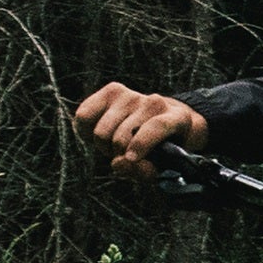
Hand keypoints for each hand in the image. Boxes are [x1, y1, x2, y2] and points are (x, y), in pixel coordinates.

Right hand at [74, 84, 207, 172]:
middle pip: (122, 136)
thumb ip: (143, 171)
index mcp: (177, 119)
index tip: (129, 158)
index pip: (157, 126)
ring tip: (116, 145)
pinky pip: (84, 116)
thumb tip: (118, 164)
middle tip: (124, 156)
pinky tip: (102, 134)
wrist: (156, 124)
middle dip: (117, 155)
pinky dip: (86, 132)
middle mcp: (155, 102)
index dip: (141, 144)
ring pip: (101, 131)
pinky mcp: (112, 90)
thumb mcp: (160, 168)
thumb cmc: (160, 151)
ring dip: (103, 146)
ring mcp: (133, 94)